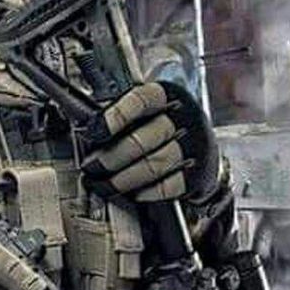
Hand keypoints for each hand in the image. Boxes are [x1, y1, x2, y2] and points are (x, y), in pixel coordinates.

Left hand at [81, 82, 219, 203]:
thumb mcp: (146, 110)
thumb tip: (88, 130)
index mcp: (165, 95)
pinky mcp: (196, 173)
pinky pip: (168, 187)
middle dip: (110, 158)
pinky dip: (147, 192)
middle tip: (90, 167)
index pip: (140, 100)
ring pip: (153, 165)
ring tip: (104, 185)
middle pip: (141, 140)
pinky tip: (132, 193)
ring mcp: (193, 146)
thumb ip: (121, 115)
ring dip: (122, 179)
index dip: (114, 117)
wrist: (201, 150)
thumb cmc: (161, 126)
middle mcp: (182, 118)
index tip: (93, 132)